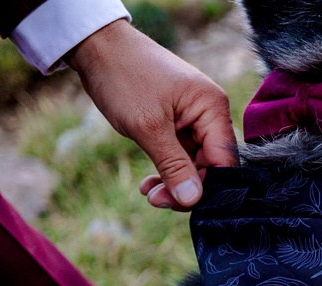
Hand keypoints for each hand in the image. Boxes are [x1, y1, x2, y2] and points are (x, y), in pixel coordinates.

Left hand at [66, 20, 237, 210]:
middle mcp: (210, 113)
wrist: (98, 47)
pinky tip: (148, 183)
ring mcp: (194, 118)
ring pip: (194, 163)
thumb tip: (193, 200)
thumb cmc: (125, 78)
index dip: (206, 186)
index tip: (179, 202)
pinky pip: (180, 154)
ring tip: (149, 194)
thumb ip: (174, 165)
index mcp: (213, 108)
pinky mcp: (178, 122)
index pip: (223, 160)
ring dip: (173, 182)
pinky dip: (166, 169)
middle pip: (210, 165)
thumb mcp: (148, 127)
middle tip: (156, 200)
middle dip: (185, 187)